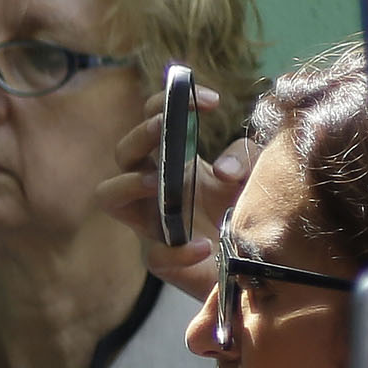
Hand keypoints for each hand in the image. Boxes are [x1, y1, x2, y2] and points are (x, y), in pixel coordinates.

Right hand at [93, 90, 250, 299]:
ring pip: (109, 196)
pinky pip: (154, 254)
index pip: (153, 119)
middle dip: (141, 134)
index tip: (209, 101)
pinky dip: (178, 250)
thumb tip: (221, 170)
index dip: (168, 101)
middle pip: (124, 151)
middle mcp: (155, 187)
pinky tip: (204, 246)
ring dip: (128, 183)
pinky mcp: (162, 261)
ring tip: (157, 182)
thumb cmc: (249, 214)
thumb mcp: (257, 174)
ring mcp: (152, 223)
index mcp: (176, 161)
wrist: (259, 267)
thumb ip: (246, 157)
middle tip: (165, 125)